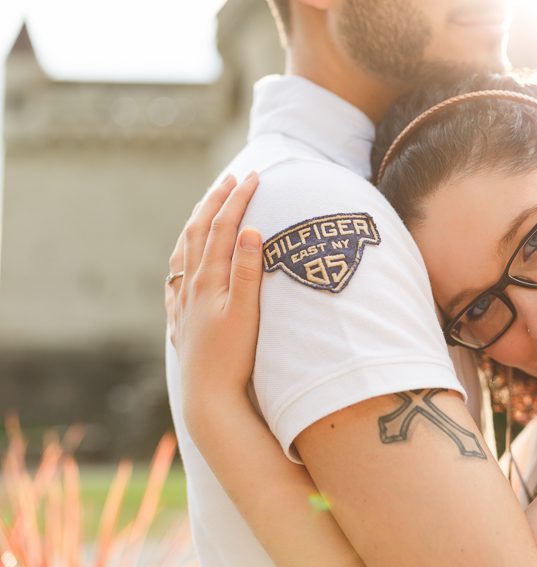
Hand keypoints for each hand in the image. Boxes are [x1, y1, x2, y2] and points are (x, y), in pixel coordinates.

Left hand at [166, 173, 262, 407]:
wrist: (208, 395)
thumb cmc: (233, 357)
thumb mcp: (247, 313)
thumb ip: (248, 271)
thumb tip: (251, 230)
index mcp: (209, 279)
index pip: (224, 228)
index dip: (238, 200)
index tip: (253, 178)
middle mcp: (191, 285)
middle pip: (200, 231)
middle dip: (216, 201)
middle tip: (231, 178)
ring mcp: (183, 301)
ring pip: (185, 250)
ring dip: (197, 222)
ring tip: (206, 206)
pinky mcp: (181, 318)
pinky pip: (176, 276)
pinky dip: (182, 255)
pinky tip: (184, 258)